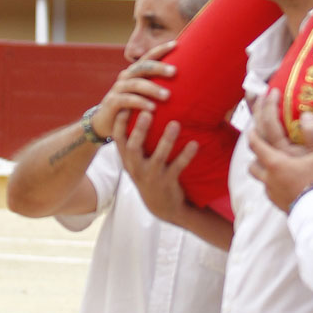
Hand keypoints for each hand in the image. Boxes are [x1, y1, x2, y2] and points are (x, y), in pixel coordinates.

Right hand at [90, 40, 177, 140]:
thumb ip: (157, 85)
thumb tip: (185, 81)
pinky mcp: (112, 102)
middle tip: (175, 71)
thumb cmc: (132, 107)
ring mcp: (118, 88)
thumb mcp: (144, 94)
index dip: (161, 49)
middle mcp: (126, 76)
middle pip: (143, 67)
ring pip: (136, 84)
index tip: (177, 44)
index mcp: (135, 72)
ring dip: (152, 89)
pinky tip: (152, 109)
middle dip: (159, 67)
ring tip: (167, 96)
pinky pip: (127, 100)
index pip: (149, 56)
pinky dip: (140, 103)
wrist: (106, 122)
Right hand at [115, 109, 197, 223]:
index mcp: (127, 159)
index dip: (119, 123)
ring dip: (166, 141)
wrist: (161, 206)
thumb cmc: (148, 172)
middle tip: (147, 112)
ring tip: (175, 124)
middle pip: (134, 148)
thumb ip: (136, 139)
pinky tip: (194, 143)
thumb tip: (140, 106)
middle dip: (140, 130)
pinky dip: (186, 155)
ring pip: (158, 158)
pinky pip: (178, 167)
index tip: (125, 106)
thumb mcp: (136, 160)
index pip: (118, 140)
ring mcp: (152, 176)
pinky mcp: (168, 183)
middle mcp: (136, 168)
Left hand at [248, 89, 312, 212]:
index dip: (252, 131)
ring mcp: (270, 191)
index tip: (251, 124)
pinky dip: (269, 179)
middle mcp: (268, 177)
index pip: (255, 143)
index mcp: (275, 162)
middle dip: (254, 148)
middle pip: (252, 159)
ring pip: (257, 175)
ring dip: (259, 165)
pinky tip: (280, 177)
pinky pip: (266, 187)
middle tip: (257, 137)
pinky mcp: (275, 202)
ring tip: (267, 158)